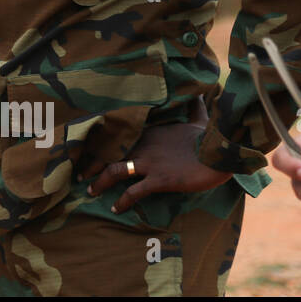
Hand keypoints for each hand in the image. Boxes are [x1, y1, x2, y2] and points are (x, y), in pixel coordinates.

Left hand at [83, 122, 231, 213]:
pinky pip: (133, 192)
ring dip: (99, 182)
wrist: (221, 152)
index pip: (119, 136)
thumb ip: (194, 108)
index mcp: (149, 131)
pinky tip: (116, 208)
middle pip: (109, 153)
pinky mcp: (159, 179)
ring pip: (114, 171)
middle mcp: (143, 145)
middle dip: (92, 163)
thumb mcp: (199, 120)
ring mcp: (149, 162)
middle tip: (79, 173)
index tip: (91, 150)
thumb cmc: (209, 137)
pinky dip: (122, 201)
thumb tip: (198, 93)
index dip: (103, 144)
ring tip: (90, 191)